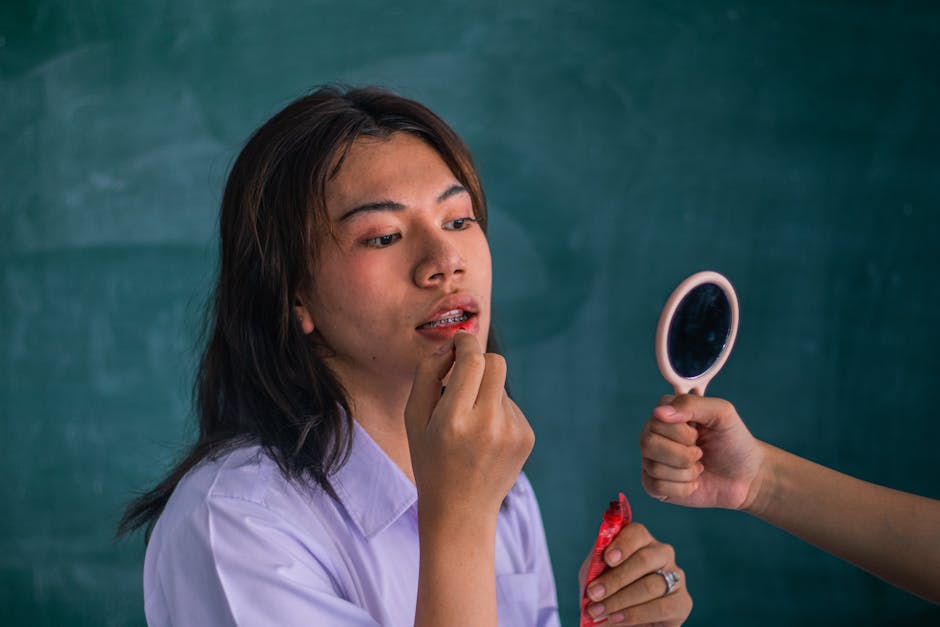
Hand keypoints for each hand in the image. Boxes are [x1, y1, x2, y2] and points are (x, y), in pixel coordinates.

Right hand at [405, 331, 534, 518]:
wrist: (461, 511)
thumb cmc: (430, 460)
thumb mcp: (414, 418)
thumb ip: (427, 374)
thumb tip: (451, 345)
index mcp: (454, 420)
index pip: (472, 360)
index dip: (465, 343)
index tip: (458, 342)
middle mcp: (487, 424)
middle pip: (495, 362)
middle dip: (479, 360)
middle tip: (464, 372)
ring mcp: (512, 432)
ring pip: (501, 385)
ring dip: (485, 391)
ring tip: (469, 424)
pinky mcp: (526, 437)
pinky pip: (510, 405)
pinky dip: (496, 412)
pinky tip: (484, 438)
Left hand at [580, 523, 691, 625]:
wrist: (619, 618)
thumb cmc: (608, 591)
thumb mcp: (596, 576)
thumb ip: (595, 567)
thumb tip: (596, 566)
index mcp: (641, 541)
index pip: (637, 533)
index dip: (622, 544)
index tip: (607, 559)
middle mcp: (662, 554)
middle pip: (644, 559)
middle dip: (616, 579)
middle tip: (594, 594)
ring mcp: (676, 577)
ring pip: (651, 585)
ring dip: (620, 600)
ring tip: (600, 611)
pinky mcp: (683, 602)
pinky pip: (662, 608)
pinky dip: (635, 614)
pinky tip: (617, 619)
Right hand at [639, 394, 763, 509]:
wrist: (747, 477)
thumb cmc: (734, 442)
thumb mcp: (722, 414)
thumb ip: (691, 404)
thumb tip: (658, 412)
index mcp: (666, 414)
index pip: (656, 418)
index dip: (681, 431)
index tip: (699, 433)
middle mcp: (654, 435)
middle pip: (647, 443)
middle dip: (683, 454)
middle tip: (700, 453)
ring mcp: (652, 460)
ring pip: (654, 467)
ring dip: (686, 472)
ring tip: (700, 468)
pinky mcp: (654, 485)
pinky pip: (655, 487)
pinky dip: (682, 488)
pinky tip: (694, 483)